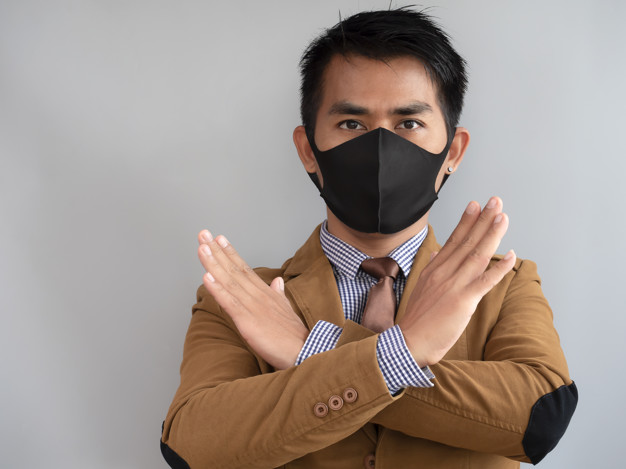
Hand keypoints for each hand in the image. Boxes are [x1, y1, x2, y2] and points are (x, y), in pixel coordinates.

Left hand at [197, 230, 307, 369]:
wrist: (304, 352)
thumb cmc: (294, 336)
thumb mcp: (286, 310)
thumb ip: (279, 294)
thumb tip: (278, 281)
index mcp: (266, 293)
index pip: (245, 269)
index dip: (230, 253)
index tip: (218, 239)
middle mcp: (258, 295)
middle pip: (234, 270)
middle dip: (217, 251)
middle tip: (203, 234)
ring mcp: (253, 307)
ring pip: (229, 282)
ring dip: (214, 264)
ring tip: (202, 248)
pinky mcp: (248, 322)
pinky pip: (230, 303)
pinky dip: (217, 289)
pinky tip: (206, 277)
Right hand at [398, 197, 515, 366]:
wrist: (409, 342)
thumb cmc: (417, 320)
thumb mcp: (421, 287)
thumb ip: (431, 267)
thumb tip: (436, 252)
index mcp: (434, 269)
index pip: (453, 240)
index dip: (466, 222)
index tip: (476, 205)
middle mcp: (444, 273)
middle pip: (467, 242)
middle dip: (482, 219)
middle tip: (495, 201)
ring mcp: (453, 285)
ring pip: (476, 255)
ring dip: (491, 235)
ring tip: (503, 217)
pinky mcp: (462, 301)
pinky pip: (484, 282)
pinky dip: (499, 268)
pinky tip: (511, 256)